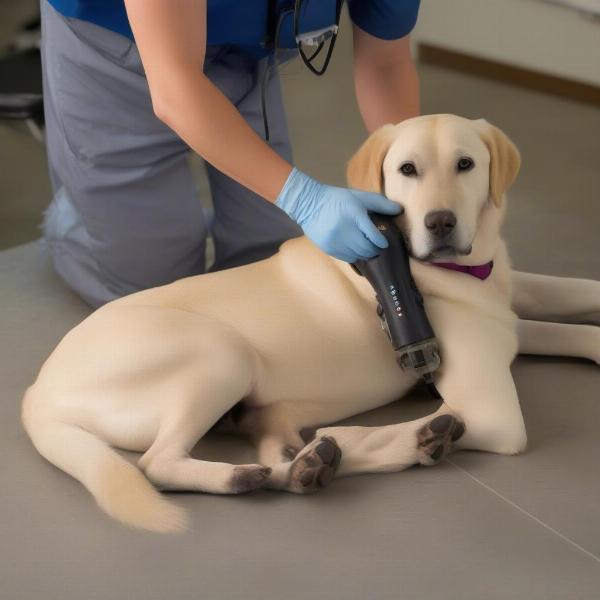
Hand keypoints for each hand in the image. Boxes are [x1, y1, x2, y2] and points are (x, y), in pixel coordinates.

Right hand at [276, 168, 401, 261]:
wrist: (308, 204)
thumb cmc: (338, 199)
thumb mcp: (359, 197)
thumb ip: (380, 203)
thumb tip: (400, 210)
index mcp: (354, 214)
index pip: (373, 235)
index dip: (381, 242)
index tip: (384, 243)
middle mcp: (344, 229)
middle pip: (366, 249)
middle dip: (375, 250)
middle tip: (377, 247)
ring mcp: (335, 240)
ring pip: (357, 256)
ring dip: (365, 254)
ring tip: (367, 249)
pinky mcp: (328, 248)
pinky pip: (347, 258)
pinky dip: (354, 256)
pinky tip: (354, 249)